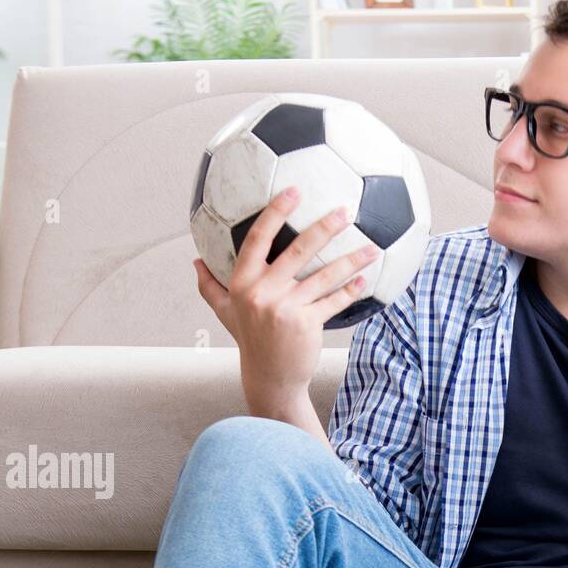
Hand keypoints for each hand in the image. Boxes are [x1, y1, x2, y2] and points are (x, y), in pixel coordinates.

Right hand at [194, 187, 378, 405]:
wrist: (271, 377)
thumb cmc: (250, 340)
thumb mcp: (226, 312)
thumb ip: (209, 286)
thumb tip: (195, 261)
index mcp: (243, 282)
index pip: (258, 238)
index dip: (276, 212)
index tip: (293, 191)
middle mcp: (264, 293)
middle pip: (298, 250)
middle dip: (324, 227)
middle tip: (345, 210)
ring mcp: (287, 309)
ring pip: (325, 276)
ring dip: (352, 259)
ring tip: (372, 246)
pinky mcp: (307, 324)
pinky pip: (334, 301)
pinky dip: (352, 290)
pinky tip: (365, 278)